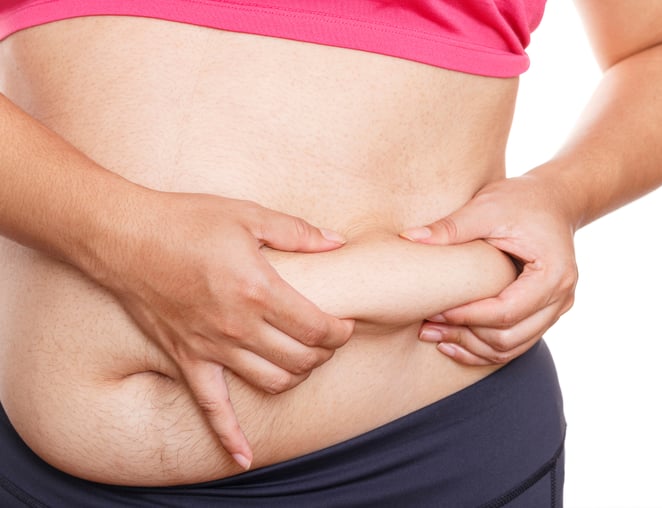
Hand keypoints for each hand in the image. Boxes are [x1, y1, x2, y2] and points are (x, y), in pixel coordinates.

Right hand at [99, 190, 354, 469]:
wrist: (124, 237)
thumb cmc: (186, 221)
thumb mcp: (248, 215)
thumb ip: (297, 232)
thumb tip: (336, 241)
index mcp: (258, 290)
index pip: (316, 328)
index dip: (340, 332)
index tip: (346, 325)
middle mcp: (238, 327)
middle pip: (301, 358)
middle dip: (325, 353)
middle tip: (328, 339)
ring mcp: (211, 348)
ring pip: (271, 382)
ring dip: (296, 377)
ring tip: (303, 362)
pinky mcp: (186, 360)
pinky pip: (210, 407)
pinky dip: (229, 435)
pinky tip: (243, 458)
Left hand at [401, 173, 576, 364]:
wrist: (554, 200)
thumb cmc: (522, 200)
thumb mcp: (486, 207)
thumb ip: (451, 227)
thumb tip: (409, 239)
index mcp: (552, 274)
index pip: (506, 310)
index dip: (468, 316)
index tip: (435, 310)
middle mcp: (560, 297)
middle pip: (509, 337)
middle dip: (465, 336)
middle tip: (427, 327)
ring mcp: (555, 309)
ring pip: (511, 347)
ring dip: (471, 347)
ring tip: (434, 336)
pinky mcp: (544, 314)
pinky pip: (514, 343)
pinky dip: (483, 348)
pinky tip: (452, 343)